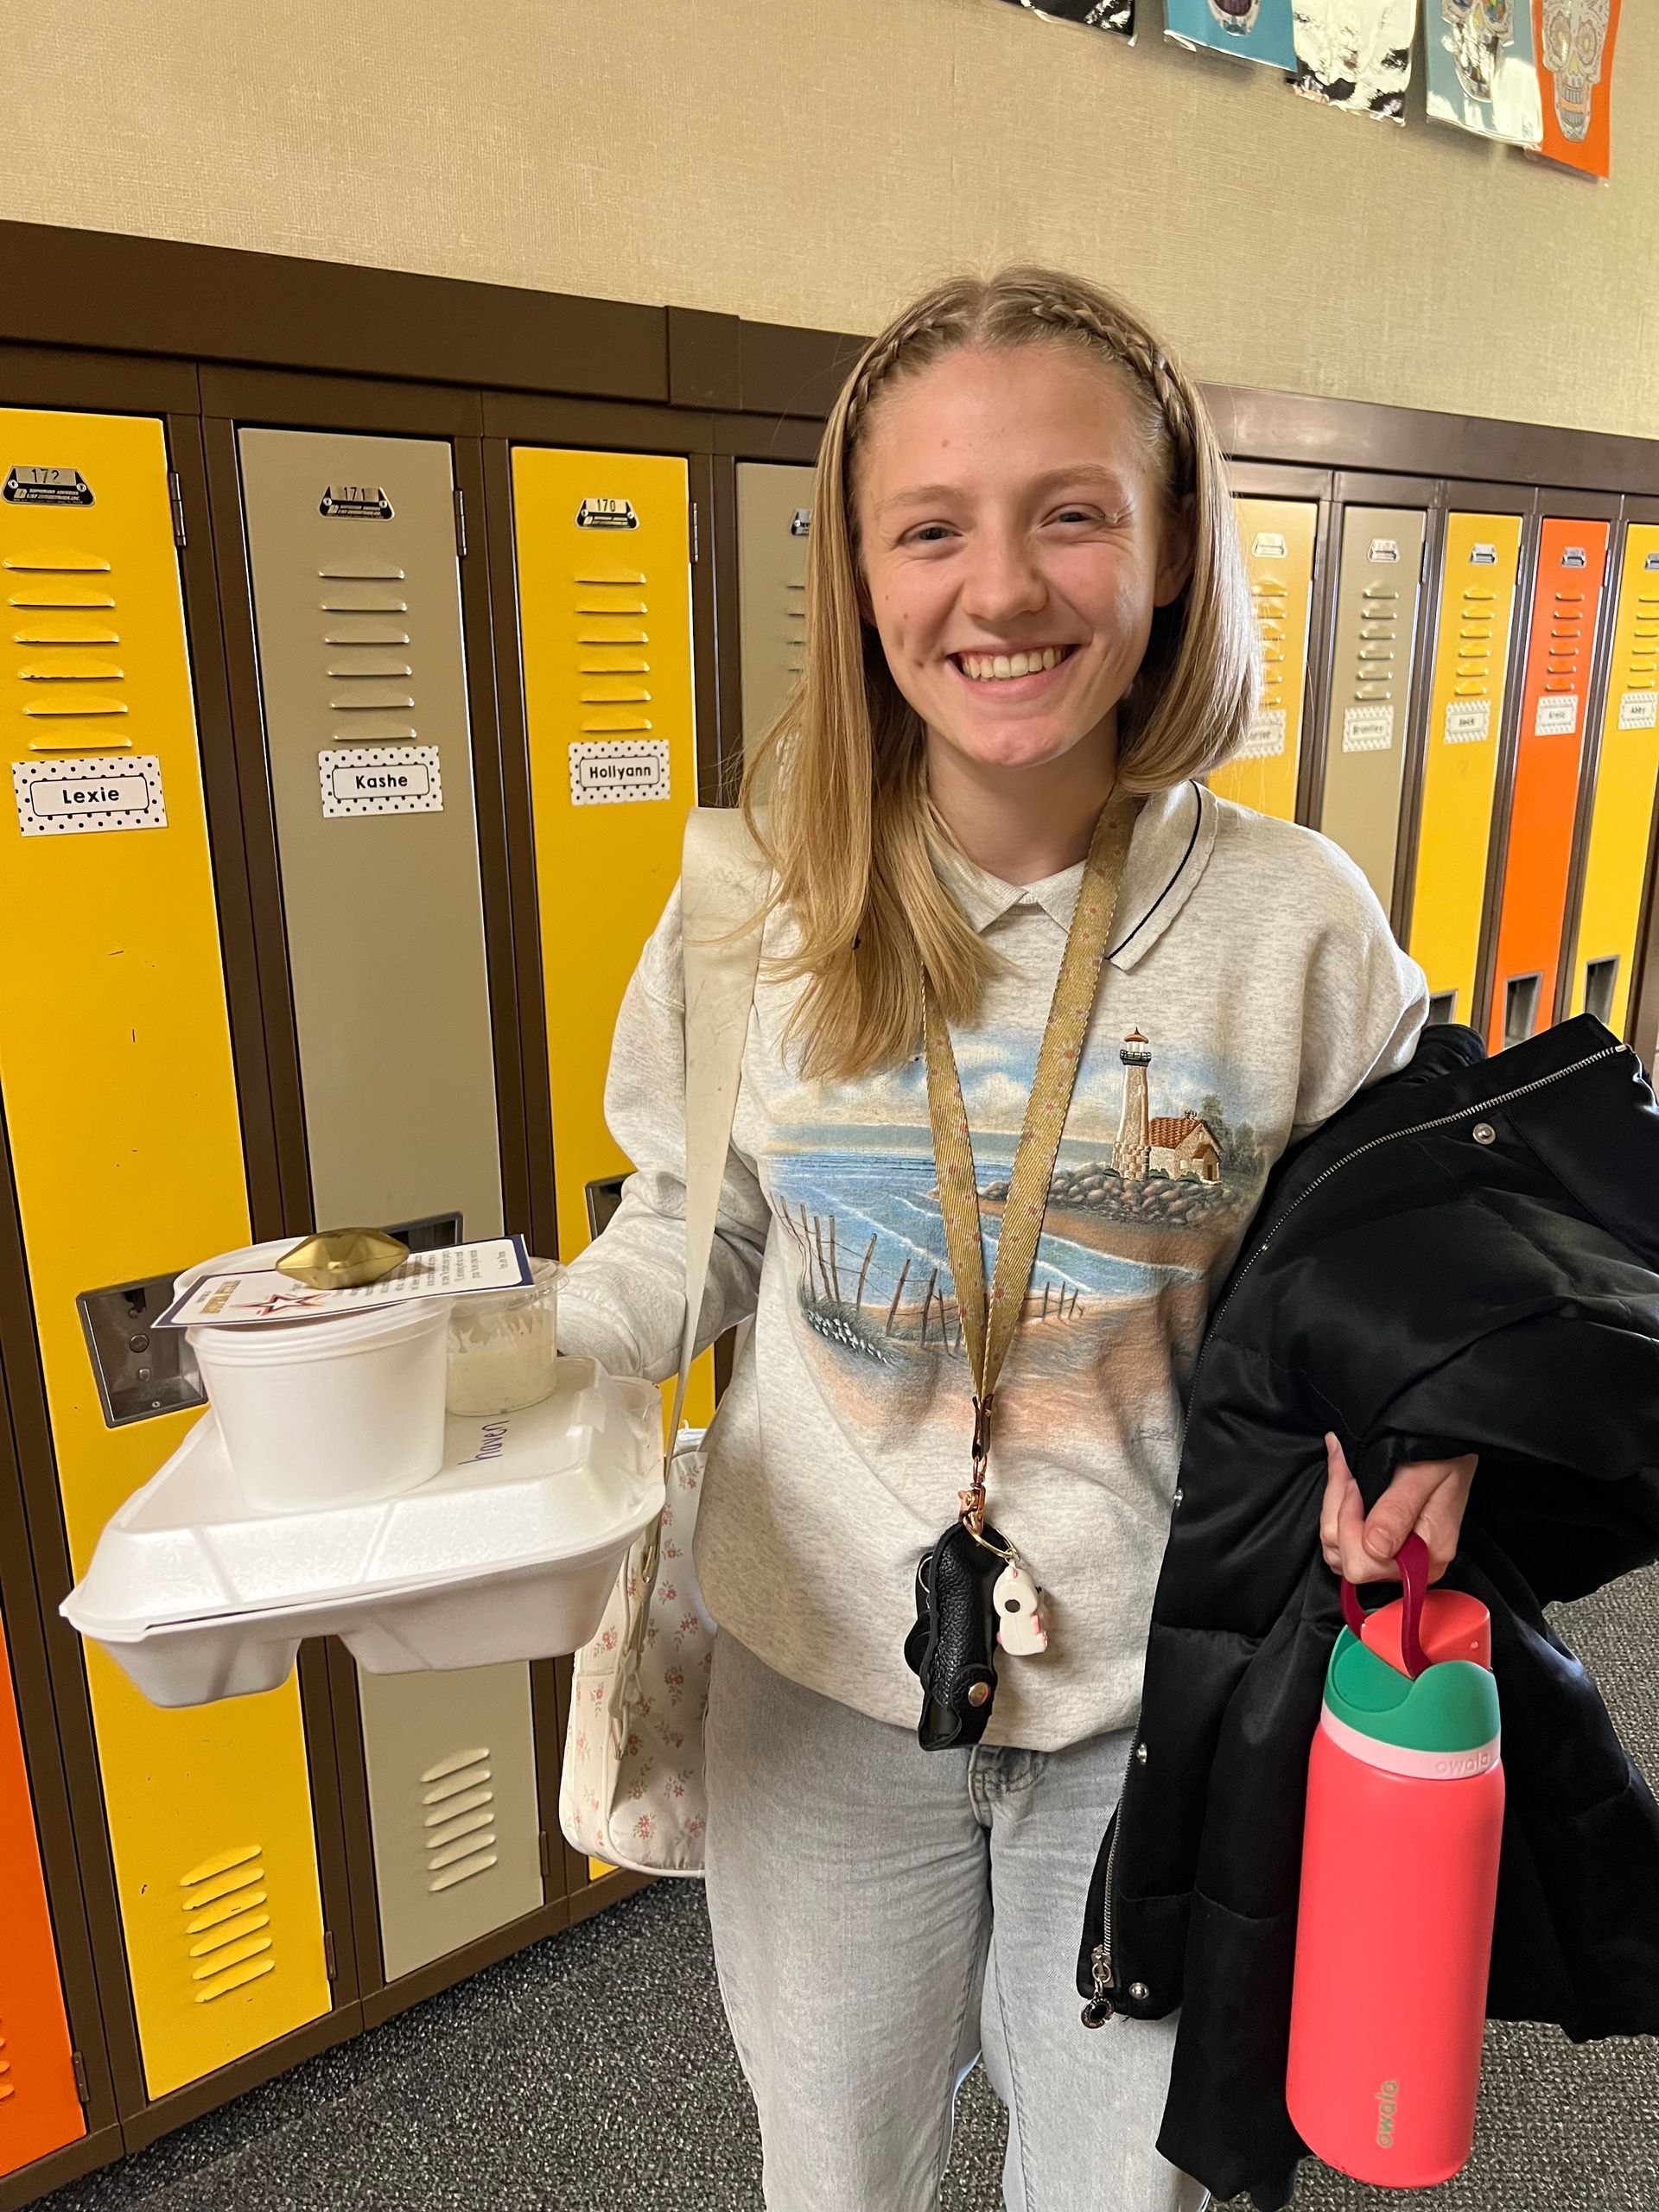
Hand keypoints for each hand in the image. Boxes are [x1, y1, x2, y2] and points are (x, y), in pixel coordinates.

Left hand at [1320, 1432, 1477, 1585]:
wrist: (1448, 1442)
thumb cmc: (1443, 1453)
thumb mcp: (1425, 1473)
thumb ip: (1398, 1510)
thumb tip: (1375, 1546)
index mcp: (1427, 1555)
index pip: (1366, 1564)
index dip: (1349, 1523)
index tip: (1353, 1484)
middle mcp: (1412, 1565)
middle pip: (1348, 1561)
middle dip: (1338, 1513)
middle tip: (1346, 1474)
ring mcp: (1395, 1558)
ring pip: (1337, 1553)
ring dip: (1334, 1510)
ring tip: (1345, 1474)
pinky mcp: (1380, 1548)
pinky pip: (1340, 1545)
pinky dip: (1335, 1514)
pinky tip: (1345, 1485)